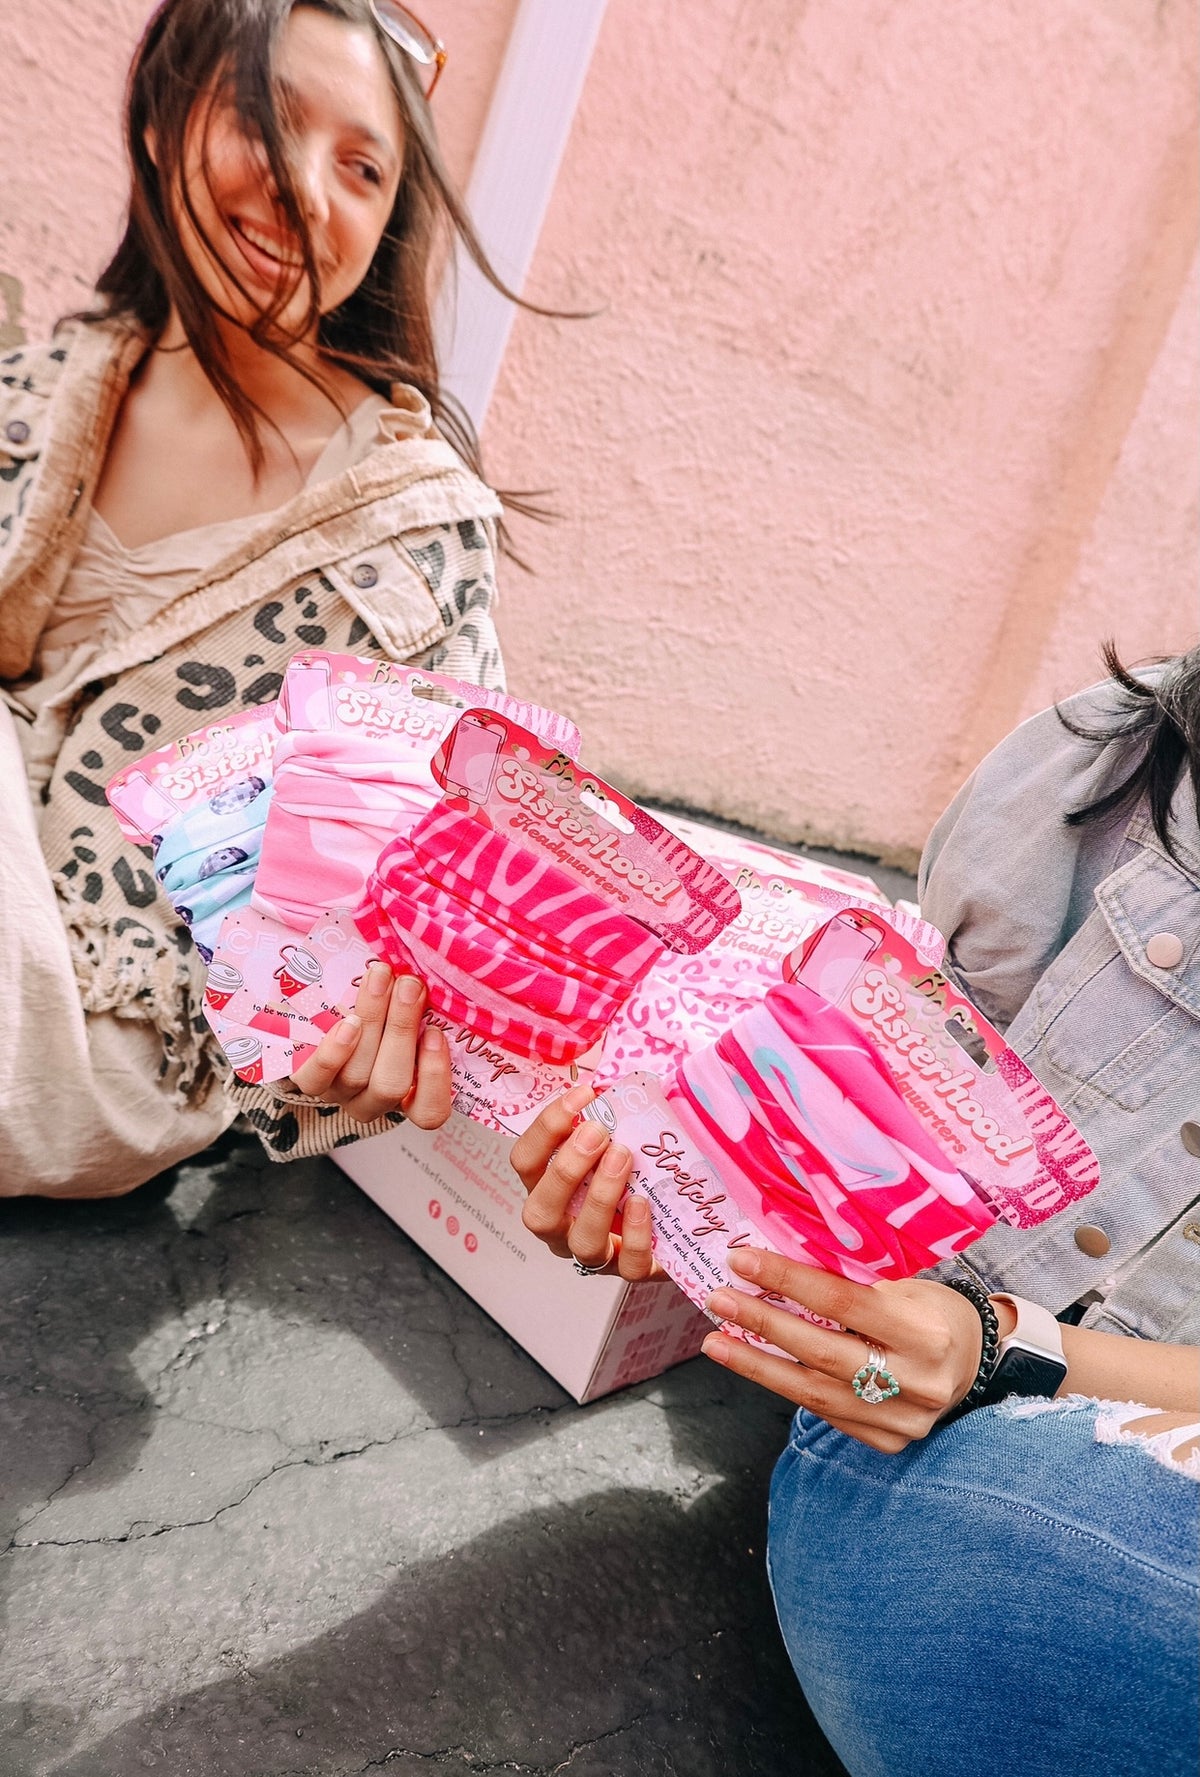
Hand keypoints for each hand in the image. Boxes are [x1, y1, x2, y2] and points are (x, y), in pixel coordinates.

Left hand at [286, 961, 451, 1125]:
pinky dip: (334, 1052)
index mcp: (409, 1093)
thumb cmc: (380, 1010)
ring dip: (372, 1022)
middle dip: (402, 1030)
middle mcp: (375, 1099)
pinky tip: (347, 1022)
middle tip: (409, 985)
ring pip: (358, 1074)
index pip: (430, 1112)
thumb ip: (423, 1005)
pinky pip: (318, 1078)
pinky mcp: (310, 1082)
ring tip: (380, 980)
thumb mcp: (406, 1011)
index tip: (435, 1033)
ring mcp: (341, 1094)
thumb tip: (436, 977)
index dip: (435, 1078)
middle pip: (392, 1084)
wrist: (320, 1010)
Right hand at [509, 1085, 664, 1282]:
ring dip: (600, 1196)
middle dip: (566, 1169)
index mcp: (546, 1189)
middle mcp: (561, 1226)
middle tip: (598, 1132)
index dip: (548, 1127)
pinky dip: (635, 1233)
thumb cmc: (630, 1170)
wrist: (671, 1217)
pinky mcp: (631, 1270)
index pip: (525, 1162)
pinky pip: (628, 1265)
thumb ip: (607, 1119)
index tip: (583, 1095)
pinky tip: (644, 1202)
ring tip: (623, 1156)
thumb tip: (617, 1085)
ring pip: (582, 1241)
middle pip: (539, 1212)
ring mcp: (594, 1252)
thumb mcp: (613, 1141)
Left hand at [703, 1247, 988, 1452]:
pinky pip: (825, 1413)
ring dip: (757, 1365)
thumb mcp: (902, 1286)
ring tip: (717, 1342)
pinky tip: (755, 1366)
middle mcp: (919, 1382)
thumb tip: (773, 1271)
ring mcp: (904, 1420)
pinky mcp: (888, 1442)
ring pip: (814, 1394)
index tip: (742, 1261)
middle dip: (763, 1324)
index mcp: (927, 1332)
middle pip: (822, 1352)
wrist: (972, 1360)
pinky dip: (785, 1387)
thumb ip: (849, 1287)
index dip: (788, 1281)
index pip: (843, 1303)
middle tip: (719, 1299)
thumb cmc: (928, 1310)